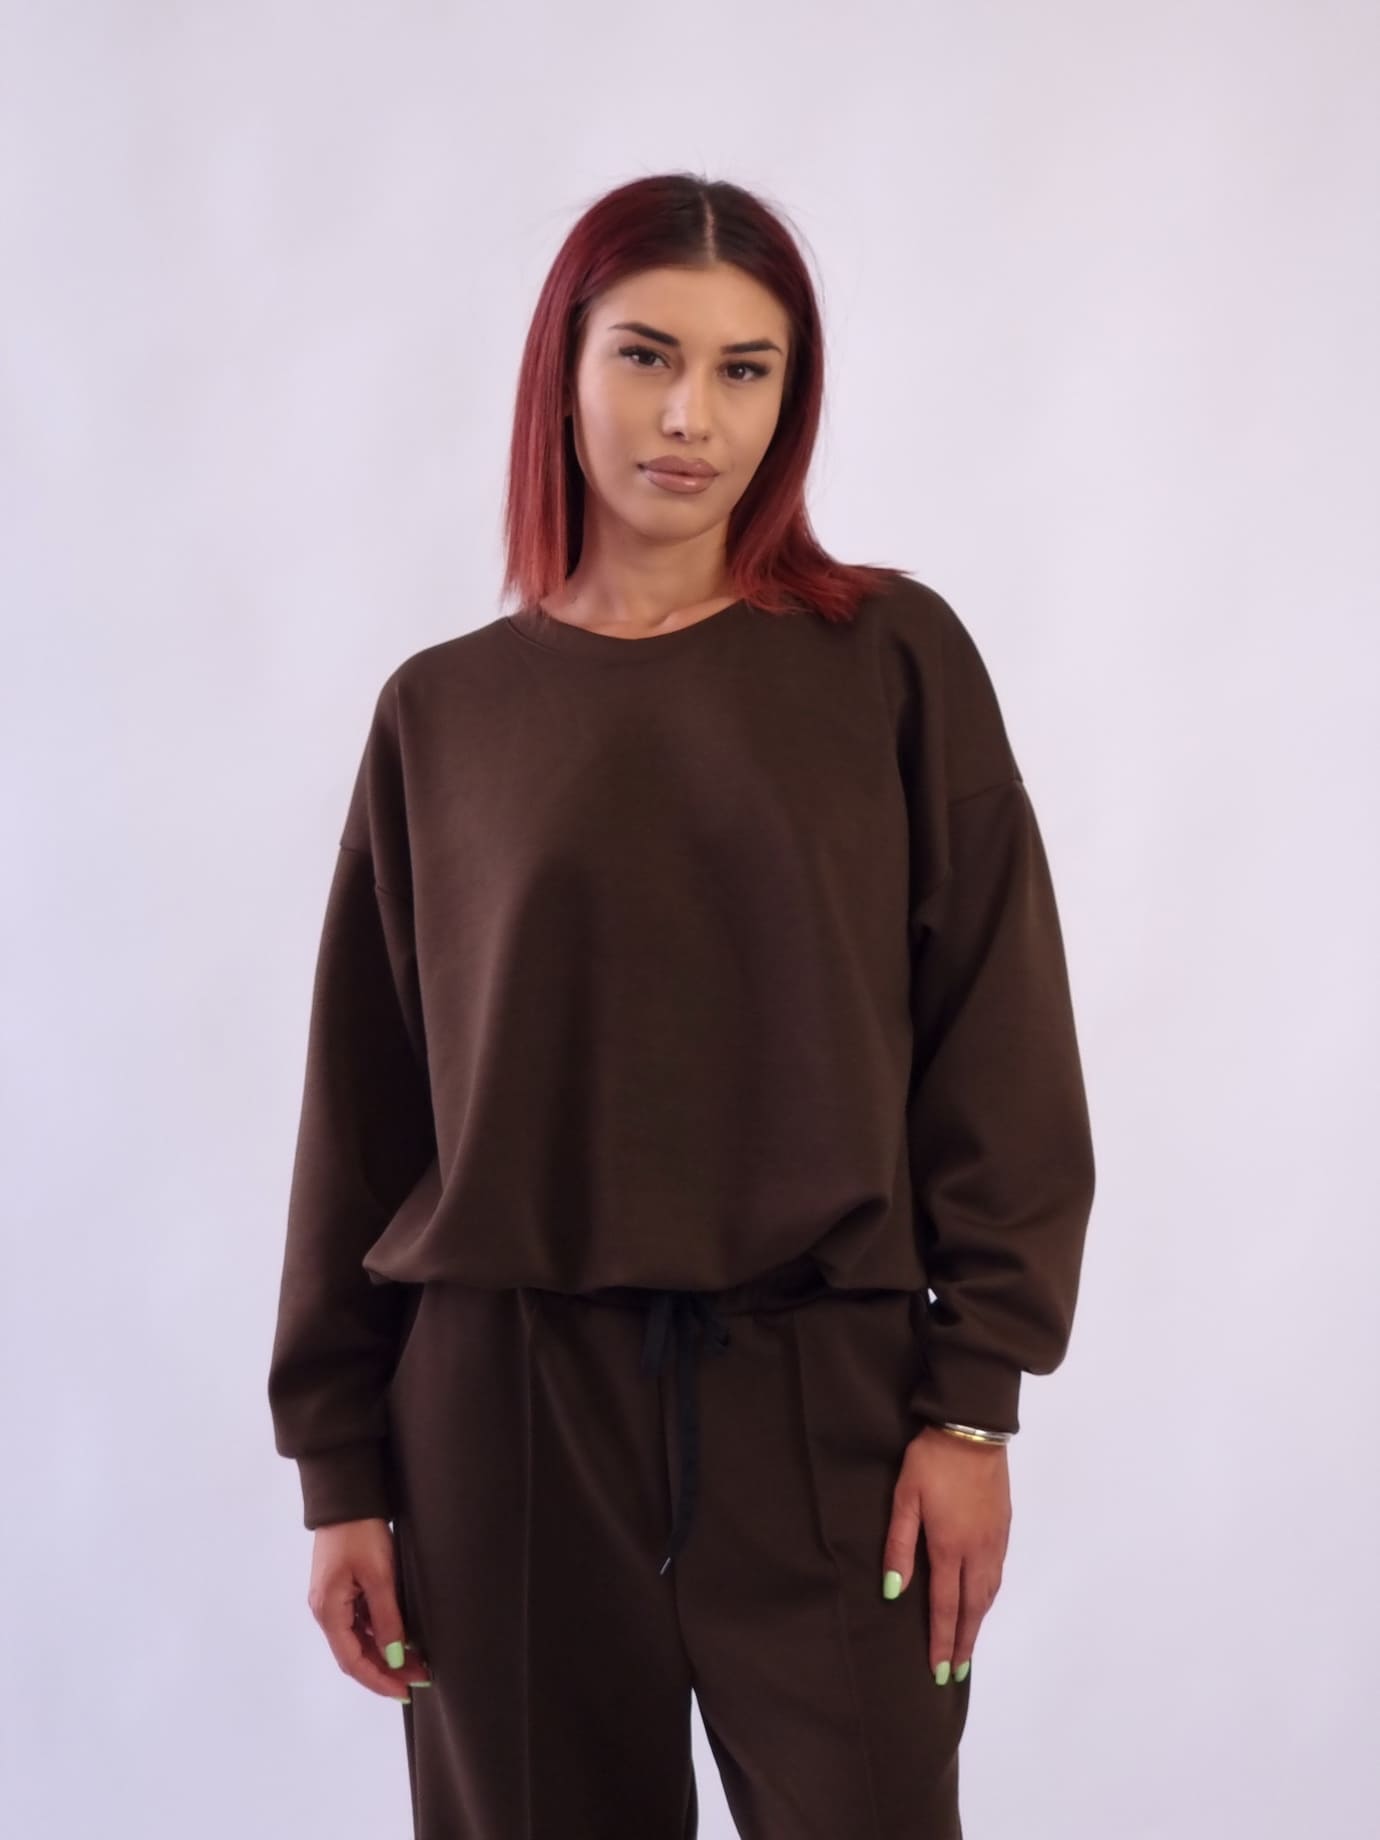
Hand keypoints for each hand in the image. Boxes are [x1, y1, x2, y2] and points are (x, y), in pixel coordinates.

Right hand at [306, 1517, 432, 1702]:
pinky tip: (401, 1638)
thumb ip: (386, 1618)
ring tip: (417, 1663)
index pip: (352, 1661)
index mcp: (328, 1611)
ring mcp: (332, 1600)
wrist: (347, 1497)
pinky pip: (359, 1623)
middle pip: (354, 1654)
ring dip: (384, 1654)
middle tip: (419, 1679)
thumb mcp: (379, 1575)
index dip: (379, 1680)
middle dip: (386, 1670)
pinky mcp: (341, 1590)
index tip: (405, 1692)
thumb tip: (396, 1656)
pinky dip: (379, 1635)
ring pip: (358, 1640)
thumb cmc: (361, 1533)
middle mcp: (325, 1611)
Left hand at [883, 1427, 1010, 1683]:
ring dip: (978, 1623)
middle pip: (972, 1608)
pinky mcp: (1004, 1527)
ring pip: (988, 1593)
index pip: (945, 1606)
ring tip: (968, 1645)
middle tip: (956, 1673)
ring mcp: (994, 1540)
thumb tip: (894, 1591)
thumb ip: (899, 1545)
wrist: (972, 1429)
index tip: (939, 1671)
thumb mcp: (904, 1498)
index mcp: (950, 1548)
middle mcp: (977, 1551)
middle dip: (963, 1642)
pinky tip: (983, 1600)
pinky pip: (997, 1574)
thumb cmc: (930, 1461)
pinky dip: (989, 1597)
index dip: (941, 1641)